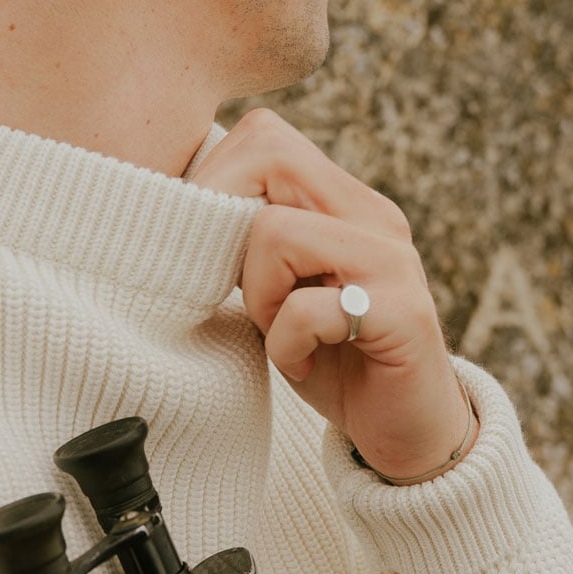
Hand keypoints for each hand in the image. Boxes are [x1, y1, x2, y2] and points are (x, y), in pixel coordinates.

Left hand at [186, 107, 472, 481]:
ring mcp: (392, 261)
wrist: (407, 434)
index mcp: (340, 201)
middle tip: (238, 293)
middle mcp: (372, 216)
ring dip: (257, 294)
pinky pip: (308, 308)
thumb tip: (165, 211)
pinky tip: (304, 366)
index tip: (208, 256)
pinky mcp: (402, 313)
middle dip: (223, 229)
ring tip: (280, 332)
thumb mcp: (271, 292)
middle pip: (268, 159)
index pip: (262, 138)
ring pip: (276, 232)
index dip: (214, 186)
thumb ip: (240, 246)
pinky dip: (286, 345)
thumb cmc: (327, 359)